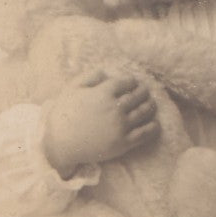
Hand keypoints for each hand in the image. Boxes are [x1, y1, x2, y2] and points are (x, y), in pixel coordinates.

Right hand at [42, 70, 158, 177]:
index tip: (132, 82)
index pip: (127, 82)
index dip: (131, 81)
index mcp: (103, 93)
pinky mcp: (123, 143)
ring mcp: (120, 126)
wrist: (60, 144)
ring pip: (144, 111)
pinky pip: (145, 133)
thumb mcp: (72, 88)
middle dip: (143, 91)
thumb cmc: (64, 114)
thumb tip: (107, 72)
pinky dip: (154, 126)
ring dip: (151, 105)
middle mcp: (115, 108)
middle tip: (144, 91)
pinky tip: (155, 123)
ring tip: (151, 104)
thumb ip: (90, 76)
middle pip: (139, 95)